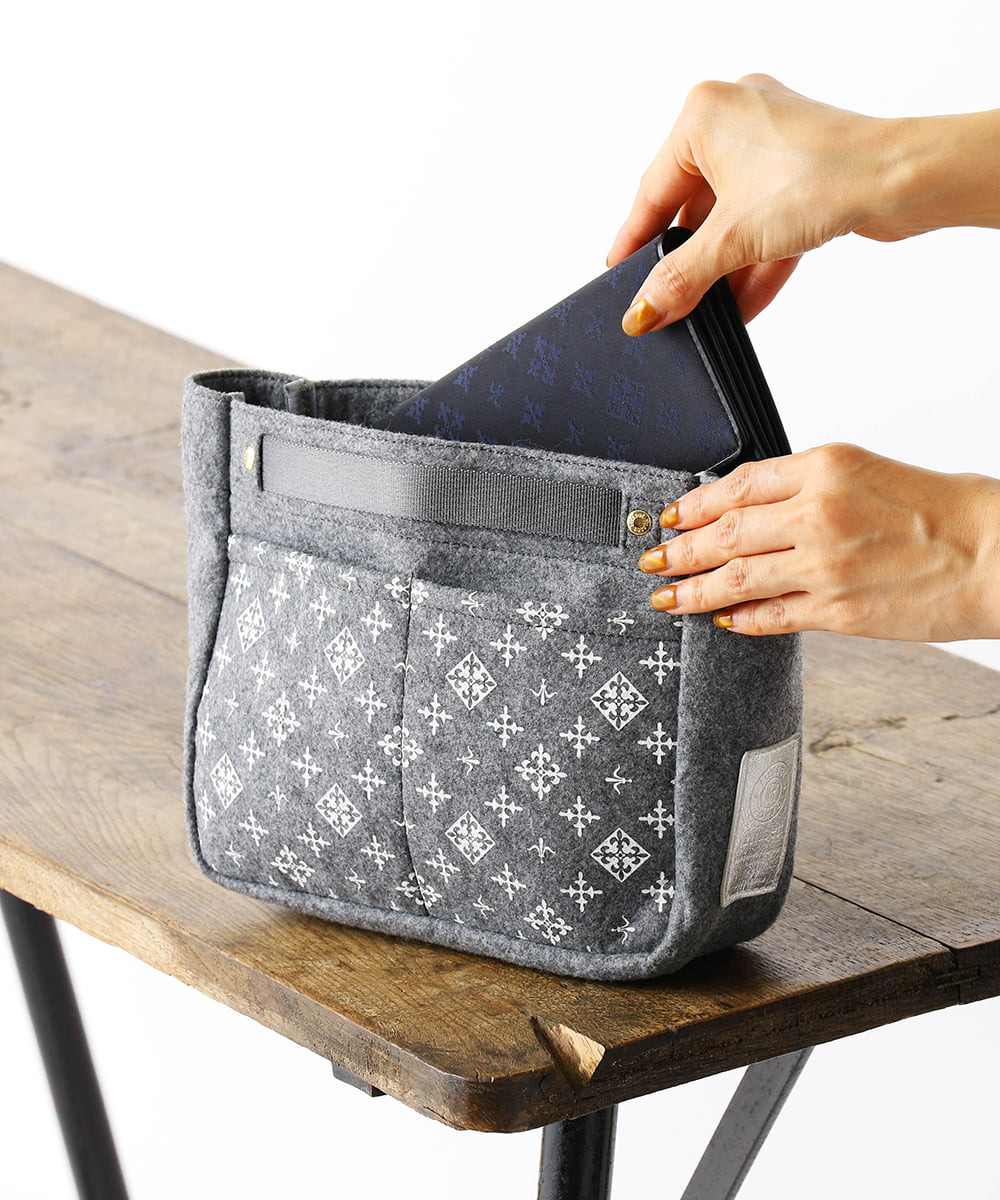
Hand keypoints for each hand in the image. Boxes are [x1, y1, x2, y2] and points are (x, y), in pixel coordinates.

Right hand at [607, 73, 921, 331]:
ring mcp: (773, 144)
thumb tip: (641, 312)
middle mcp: (736, 119)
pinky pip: (764, 222)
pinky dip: (754, 261)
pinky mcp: (803, 171)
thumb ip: (680, 280)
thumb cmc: (825, 175)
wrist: (904, 179)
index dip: (635, 243)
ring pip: (732, 219)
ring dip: (723, 270)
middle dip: (688, 263)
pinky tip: (742, 304)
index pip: (652, 192)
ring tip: (706, 314)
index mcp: (704, 114)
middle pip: (693, 209)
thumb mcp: (732, 239)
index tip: (619, 277)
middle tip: (666, 303)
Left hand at [635, 443, 999, 641]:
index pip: (737, 485)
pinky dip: (738, 619)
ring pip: (735, 577)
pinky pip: (769, 616)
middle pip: (724, 532)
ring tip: (665, 596)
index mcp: (824, 467)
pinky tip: (719, 620)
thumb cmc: (940, 508)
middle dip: (679, 550)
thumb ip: (806, 486)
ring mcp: (824, 565)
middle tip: (652, 559)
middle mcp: (817, 513)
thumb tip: (748, 509)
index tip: (671, 515)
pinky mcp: (837, 611)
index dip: (694, 504)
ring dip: (692, 590)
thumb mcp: (865, 471)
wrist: (996, 552)